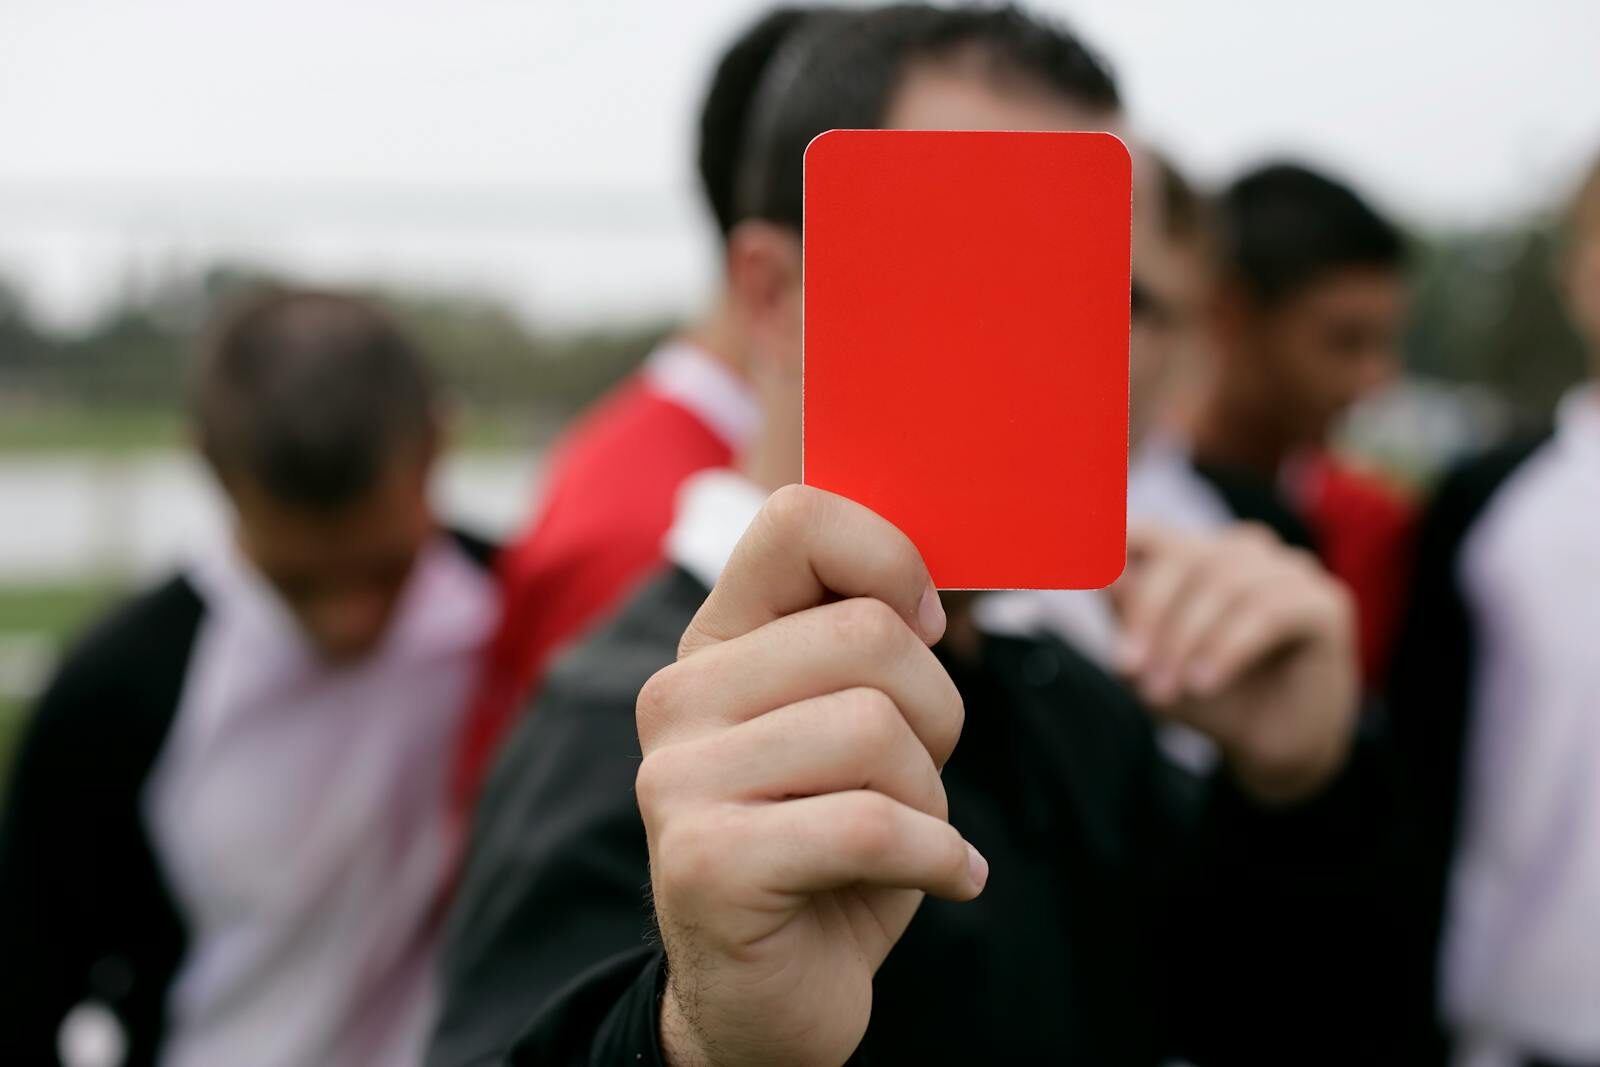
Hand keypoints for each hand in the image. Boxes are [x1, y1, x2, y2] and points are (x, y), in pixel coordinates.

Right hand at [636, 485, 985, 1066]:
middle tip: (920, 772)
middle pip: (867, 635)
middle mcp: (680, 696)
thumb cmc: (831, 845)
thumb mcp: (849, 723)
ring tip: (909, 836)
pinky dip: (940, 858)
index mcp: (717, 642)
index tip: (925, 631)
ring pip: (875, 730)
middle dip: (936, 713)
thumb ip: (863, 643)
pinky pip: (873, 826)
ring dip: (932, 797)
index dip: (891, 560)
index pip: (797, 519)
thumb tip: (928, 593)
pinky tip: (947, 877)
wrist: (772, 995)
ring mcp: (679, 779)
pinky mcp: (705, 862)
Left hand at [1109, 523, 1358, 803]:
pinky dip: (1228, 648)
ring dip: (1187, 640)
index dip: (1106, 541)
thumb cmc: (1206, 698)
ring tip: (1167, 691)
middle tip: (1129, 669)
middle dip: (1148, 613)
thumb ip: (1124, 611)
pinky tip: (1206, 684)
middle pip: (1183, 555)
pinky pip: (1268, 611)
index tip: (1065, 566)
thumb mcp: (1149, 658)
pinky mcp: (1324, 602)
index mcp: (1194, 553)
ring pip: (1225, 583)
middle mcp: (1241, 549)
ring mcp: (1288, 569)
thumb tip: (1094, 568)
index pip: (1144, 530)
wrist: (1269, 750)